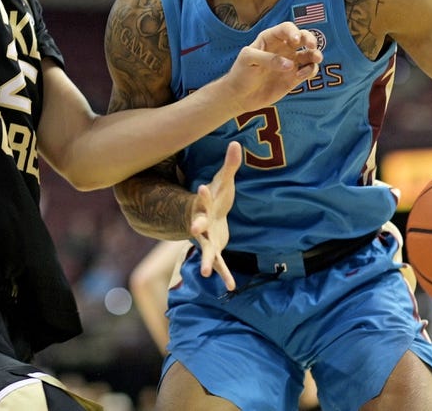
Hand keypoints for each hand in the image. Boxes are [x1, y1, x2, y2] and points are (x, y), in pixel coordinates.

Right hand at [189, 142, 241, 290]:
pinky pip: (220, 264)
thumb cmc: (217, 197)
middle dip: (197, 227)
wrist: (208, 217)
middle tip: (194, 229)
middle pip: (198, 225)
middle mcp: (202, 224)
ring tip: (206, 273)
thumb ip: (230, 165)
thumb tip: (237, 143)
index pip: (203, 198)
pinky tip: (232, 287)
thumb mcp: (224, 181)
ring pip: (206, 251)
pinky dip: (225, 275)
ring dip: (207, 261)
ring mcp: (207, 239)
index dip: (203, 194)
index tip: (202, 187)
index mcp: (205, 206)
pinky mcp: (215, 250)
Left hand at [221, 22, 322, 112]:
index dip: (293, 32)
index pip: (286, 28)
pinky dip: (310, 71)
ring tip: (316, 59)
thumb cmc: (241, 73)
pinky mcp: (294, 78)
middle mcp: (283, 48)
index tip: (295, 41)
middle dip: (310, 38)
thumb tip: (290, 65)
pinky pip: (309, 71)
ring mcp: (290, 63)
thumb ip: (268, 59)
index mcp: (270, 38)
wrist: (240, 96)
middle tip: (312, 46)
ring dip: (316, 54)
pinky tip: (302, 75)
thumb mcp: (248, 60)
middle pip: (302, 37)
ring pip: (309, 54)